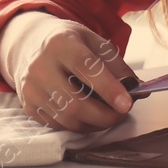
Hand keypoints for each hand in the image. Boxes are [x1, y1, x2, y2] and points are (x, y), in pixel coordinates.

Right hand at [0, 11, 136, 130]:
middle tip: (122, 114)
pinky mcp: (28, 106)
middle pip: (75, 102)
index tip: (127, 103)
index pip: (86, 67)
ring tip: (109, 116)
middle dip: (104, 115)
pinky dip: (79, 126)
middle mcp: (40, 67)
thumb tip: (138, 88)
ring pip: (67, 118)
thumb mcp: (94, 41)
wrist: (30, 45)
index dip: (108, 88)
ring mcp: (30, 89)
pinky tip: (90, 117)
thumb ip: (116, 65)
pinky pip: (58, 125)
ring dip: (94, 124)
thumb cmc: (69, 43)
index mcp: (60, 43)